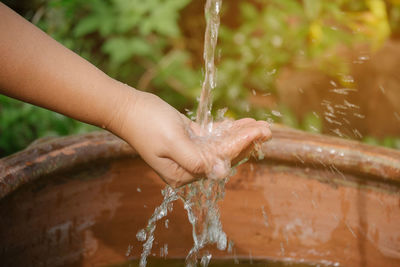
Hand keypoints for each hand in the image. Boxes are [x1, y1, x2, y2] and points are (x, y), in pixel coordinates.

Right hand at [112, 87, 270, 186]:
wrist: (127, 109)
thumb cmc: (146, 124)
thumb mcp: (171, 142)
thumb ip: (196, 159)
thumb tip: (220, 171)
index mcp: (184, 174)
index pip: (220, 160)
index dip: (241, 146)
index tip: (259, 132)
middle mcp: (189, 167)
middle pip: (224, 155)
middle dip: (246, 142)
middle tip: (268, 129)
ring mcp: (189, 153)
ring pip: (222, 145)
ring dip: (240, 134)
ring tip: (261, 125)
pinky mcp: (189, 140)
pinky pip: (213, 137)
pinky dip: (228, 129)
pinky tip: (242, 123)